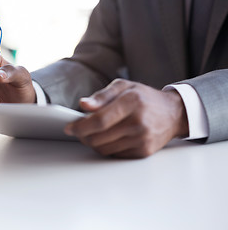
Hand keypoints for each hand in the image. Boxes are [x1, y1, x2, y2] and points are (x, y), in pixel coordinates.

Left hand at [64, 79, 188, 157]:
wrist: (173, 114)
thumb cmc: (144, 98)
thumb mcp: (124, 87)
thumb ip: (102, 95)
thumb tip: (83, 105)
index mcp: (132, 102)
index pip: (99, 120)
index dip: (80, 126)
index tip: (69, 128)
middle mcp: (138, 122)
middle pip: (99, 137)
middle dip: (83, 135)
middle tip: (79, 130)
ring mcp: (142, 139)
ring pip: (104, 149)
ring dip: (92, 143)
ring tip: (92, 133)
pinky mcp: (144, 152)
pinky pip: (115, 155)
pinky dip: (106, 148)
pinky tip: (107, 138)